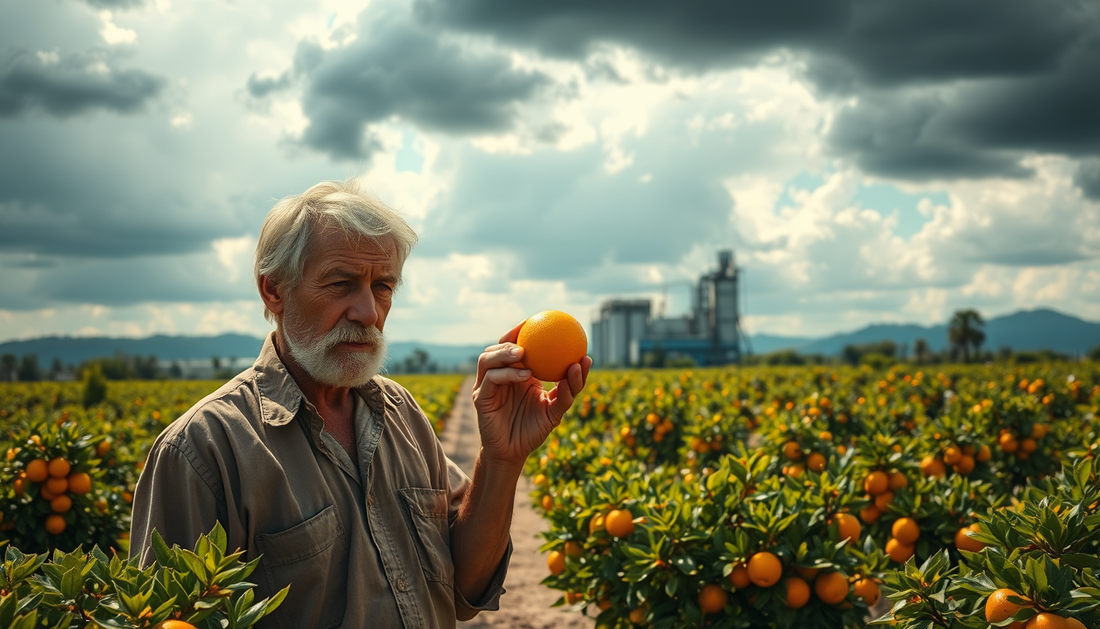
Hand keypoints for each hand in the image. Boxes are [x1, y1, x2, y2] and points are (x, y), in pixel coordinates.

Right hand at [472, 320, 591, 468]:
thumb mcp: (556, 409)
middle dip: (511, 334)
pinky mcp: (480, 397)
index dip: (524, 330)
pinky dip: (508, 374)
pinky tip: (526, 375)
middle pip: (499, 346)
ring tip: (523, 352)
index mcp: (515, 373)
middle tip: (529, 329)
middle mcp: (499, 375)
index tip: (542, 318)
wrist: (513, 453)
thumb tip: (584, 362)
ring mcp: (487, 385)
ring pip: (489, 358)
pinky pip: (492, 379)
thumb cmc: (534, 429)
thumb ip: (568, 390)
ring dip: (505, 352)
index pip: (516, 345)